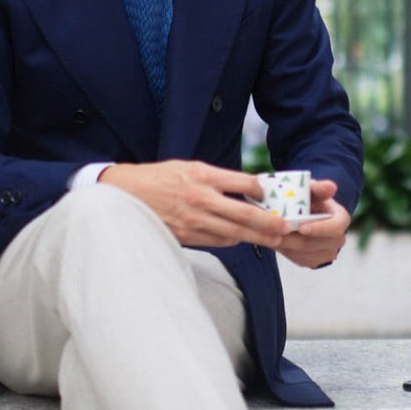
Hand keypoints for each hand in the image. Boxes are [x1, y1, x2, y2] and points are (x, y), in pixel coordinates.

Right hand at [98, 160, 292, 249]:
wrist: (125, 195)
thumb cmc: (158, 178)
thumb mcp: (187, 167)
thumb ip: (214, 178)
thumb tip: (244, 187)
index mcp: (202, 175)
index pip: (243, 183)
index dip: (261, 190)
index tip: (269, 194)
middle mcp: (200, 198)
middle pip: (243, 213)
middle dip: (268, 222)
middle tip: (285, 227)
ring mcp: (193, 220)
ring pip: (233, 233)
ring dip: (256, 237)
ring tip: (273, 240)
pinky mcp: (186, 236)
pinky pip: (216, 241)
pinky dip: (231, 240)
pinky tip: (241, 239)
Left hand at [274, 178, 350, 268]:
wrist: (303, 214)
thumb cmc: (308, 199)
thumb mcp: (312, 190)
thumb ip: (319, 188)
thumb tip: (331, 187)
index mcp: (341, 220)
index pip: (335, 228)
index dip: (319, 229)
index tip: (302, 228)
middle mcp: (337, 239)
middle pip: (315, 243)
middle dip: (295, 238)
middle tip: (276, 233)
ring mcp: (327, 253)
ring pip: (304, 252)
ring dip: (286, 245)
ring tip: (270, 235)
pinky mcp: (314, 261)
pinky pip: (298, 258)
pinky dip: (285, 250)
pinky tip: (274, 240)